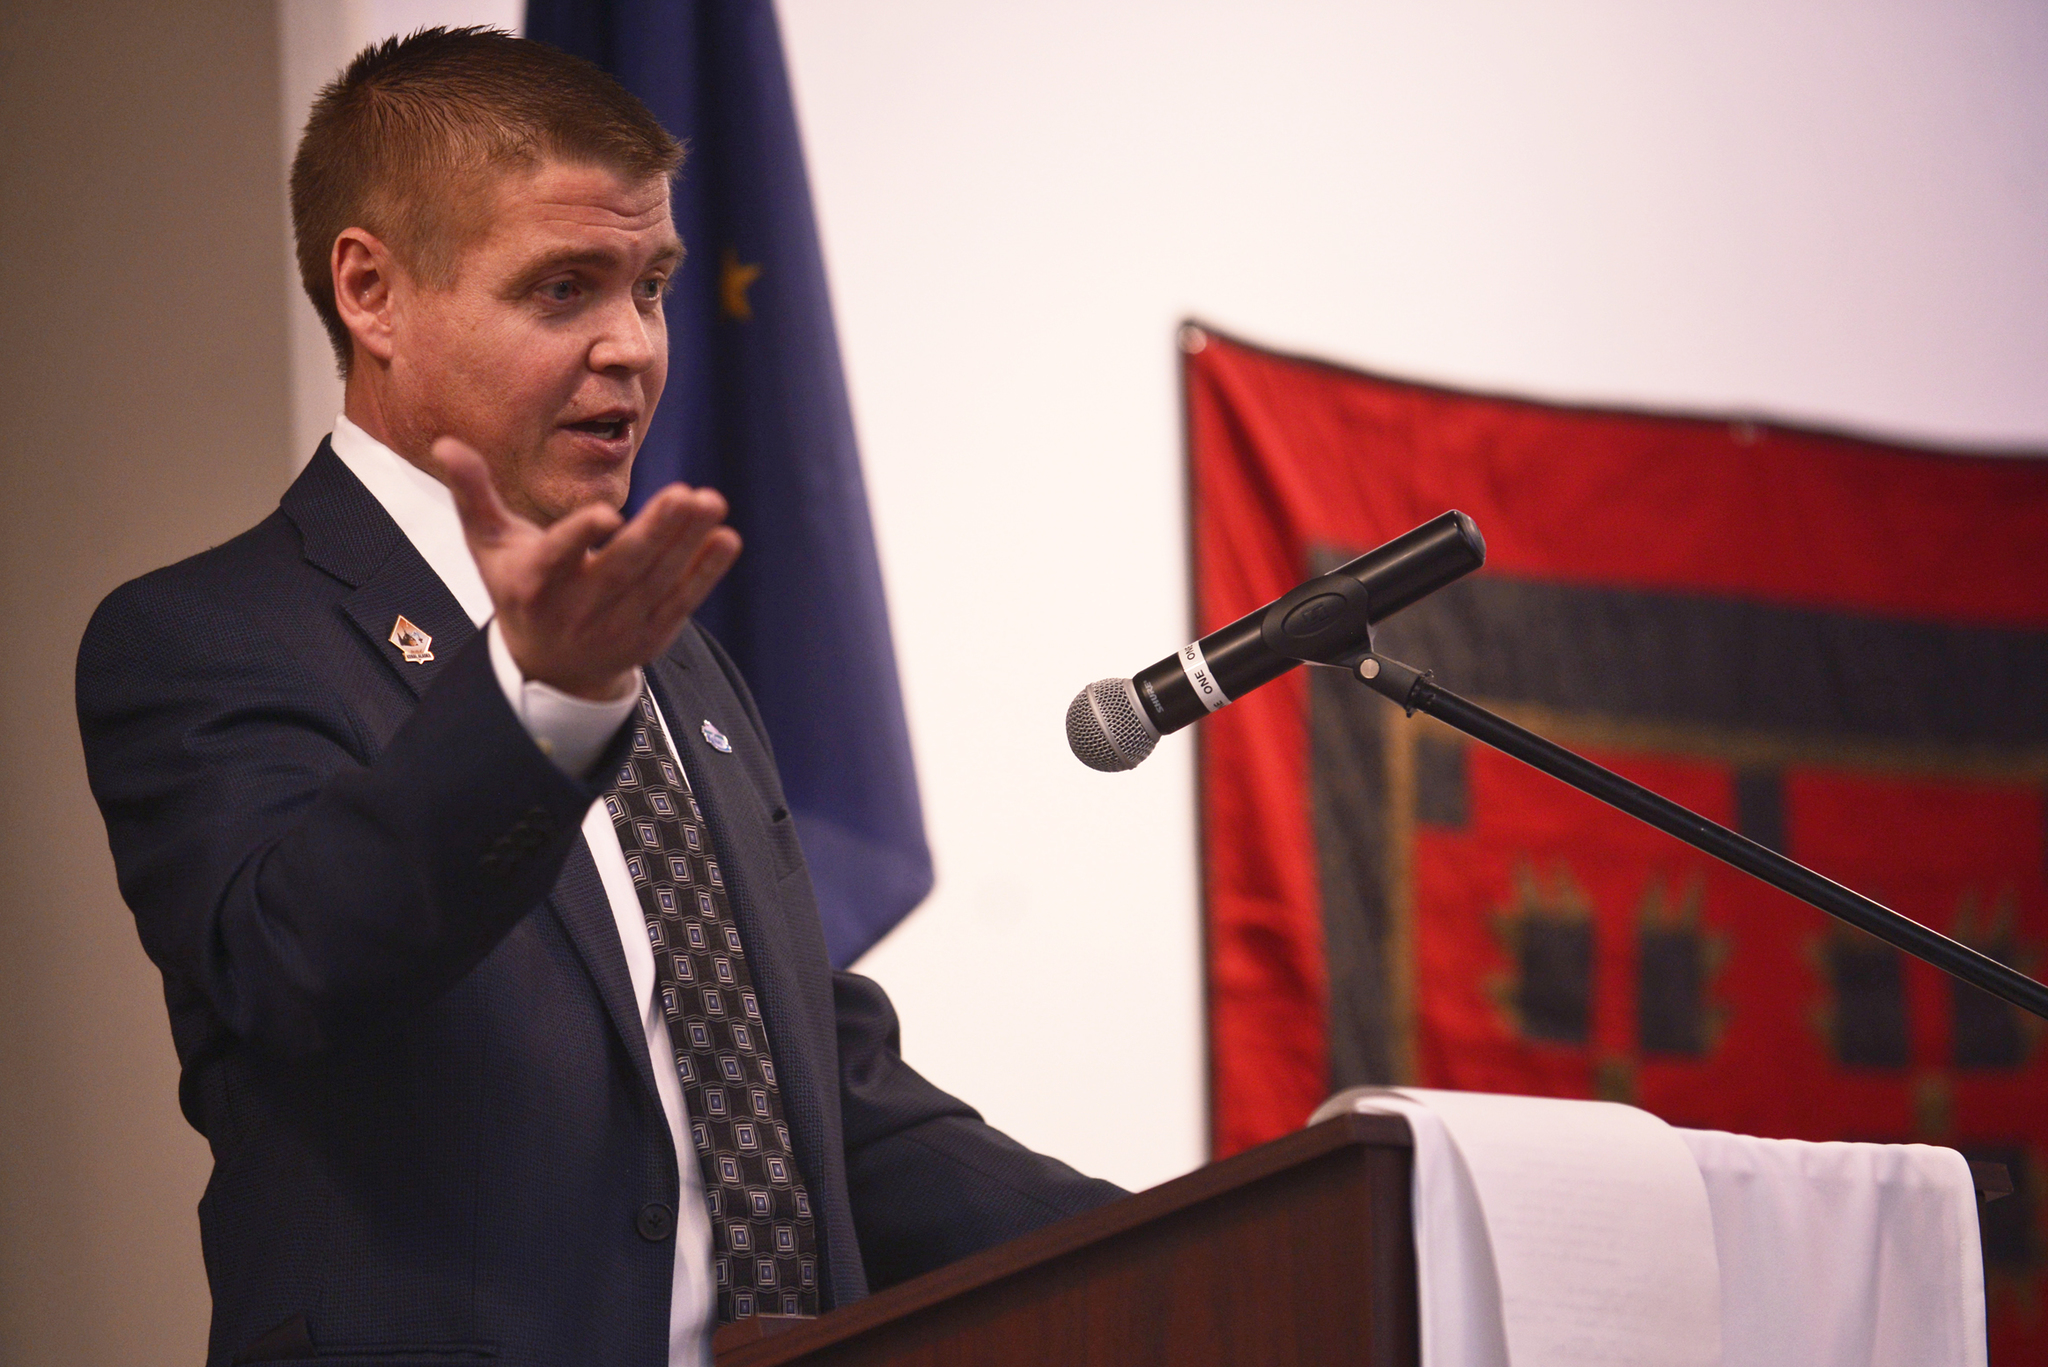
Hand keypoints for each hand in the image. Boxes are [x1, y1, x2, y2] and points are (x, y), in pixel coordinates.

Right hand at [436, 437, 740, 700]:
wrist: (549, 667)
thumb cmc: (517, 587)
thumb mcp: (489, 545)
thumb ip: (474, 494)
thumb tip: (446, 443)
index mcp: (531, 585)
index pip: (556, 560)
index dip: (579, 538)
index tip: (607, 513)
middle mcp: (574, 611)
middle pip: (620, 570)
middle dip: (656, 533)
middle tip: (686, 494)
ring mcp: (615, 629)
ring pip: (656, 584)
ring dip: (687, 544)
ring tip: (711, 501)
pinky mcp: (648, 639)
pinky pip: (681, 604)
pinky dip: (704, 574)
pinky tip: (726, 539)